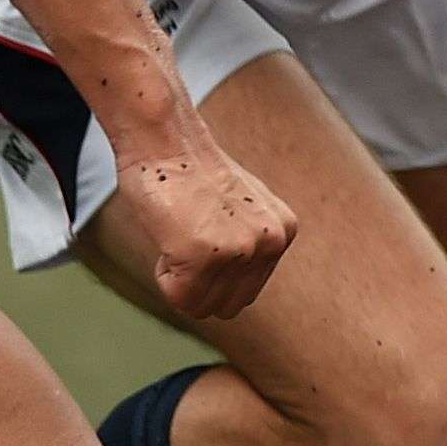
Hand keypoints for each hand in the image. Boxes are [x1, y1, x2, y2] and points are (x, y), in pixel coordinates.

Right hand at [97, 132, 296, 321]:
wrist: (164, 138)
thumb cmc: (189, 170)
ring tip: (179, 234)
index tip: (200, 234)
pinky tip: (169, 235)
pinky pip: (177, 296)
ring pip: (201, 307)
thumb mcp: (242, 207)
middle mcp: (270, 242)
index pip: (245, 292)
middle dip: (199, 284)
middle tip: (185, 239)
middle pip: (228, 307)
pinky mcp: (205, 255)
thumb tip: (239, 283)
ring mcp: (239, 249)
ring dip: (180, 278)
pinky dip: (163, 274)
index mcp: (282, 232)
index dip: (212, 274)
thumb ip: (249, 242)